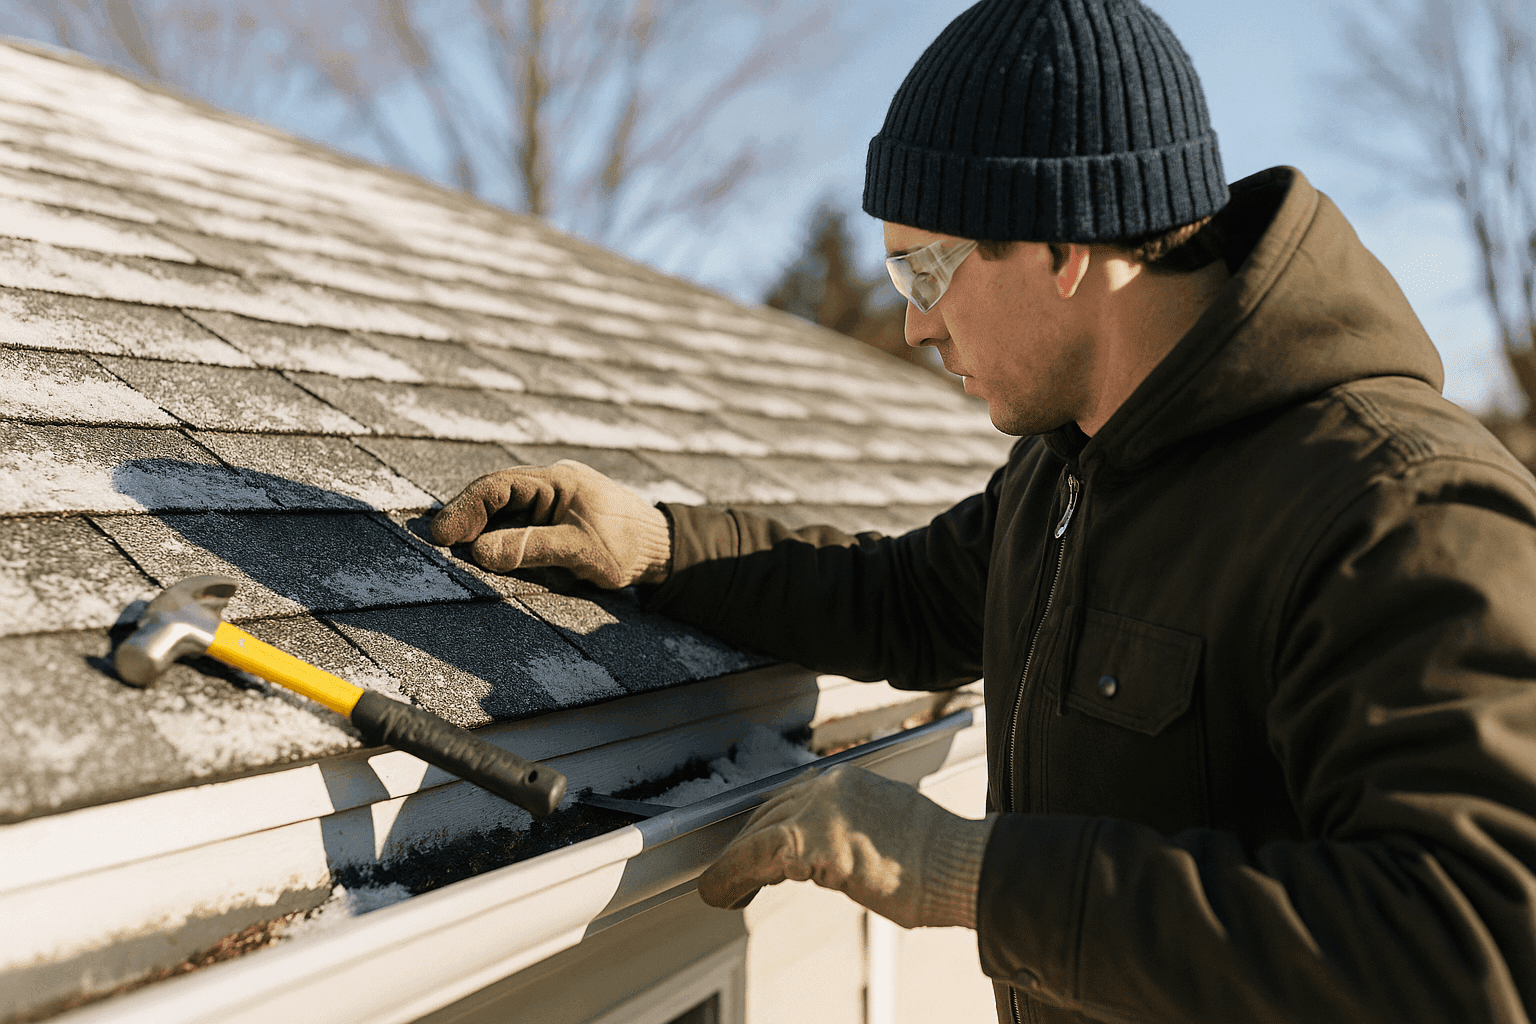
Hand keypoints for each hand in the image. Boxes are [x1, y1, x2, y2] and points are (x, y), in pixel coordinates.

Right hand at [430, 460, 671, 588]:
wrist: (660, 549)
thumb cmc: (627, 545)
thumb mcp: (580, 550)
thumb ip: (531, 548)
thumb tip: (478, 553)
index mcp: (556, 481)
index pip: (498, 486)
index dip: (465, 509)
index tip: (441, 535)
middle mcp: (548, 486)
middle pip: (494, 497)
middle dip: (464, 519)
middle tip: (435, 545)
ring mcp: (549, 503)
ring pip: (502, 513)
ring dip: (478, 531)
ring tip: (451, 551)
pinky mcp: (552, 522)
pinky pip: (515, 526)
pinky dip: (496, 540)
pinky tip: (481, 555)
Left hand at [696, 764, 996, 928]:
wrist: (962, 864)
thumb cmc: (938, 860)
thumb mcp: (886, 828)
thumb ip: (849, 829)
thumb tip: (822, 854)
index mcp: (848, 780)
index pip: (791, 799)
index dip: (764, 827)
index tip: (750, 848)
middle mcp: (829, 786)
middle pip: (768, 813)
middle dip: (746, 845)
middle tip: (730, 874)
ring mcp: (820, 811)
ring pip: (755, 834)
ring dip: (732, 865)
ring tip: (721, 889)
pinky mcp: (813, 843)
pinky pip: (754, 858)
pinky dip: (730, 876)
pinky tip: (722, 894)